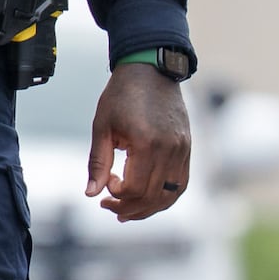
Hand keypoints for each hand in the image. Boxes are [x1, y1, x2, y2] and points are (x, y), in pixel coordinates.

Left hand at [86, 61, 193, 221]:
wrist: (151, 69)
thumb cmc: (122, 95)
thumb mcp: (102, 126)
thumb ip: (98, 162)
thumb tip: (91, 194)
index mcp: (145, 142)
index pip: (134, 188)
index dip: (116, 193)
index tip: (107, 183)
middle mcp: (169, 148)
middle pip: (151, 196)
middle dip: (128, 208)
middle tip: (109, 206)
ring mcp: (182, 149)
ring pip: (170, 195)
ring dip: (148, 208)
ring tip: (128, 210)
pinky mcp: (187, 147)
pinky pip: (181, 183)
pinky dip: (166, 197)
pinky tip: (149, 198)